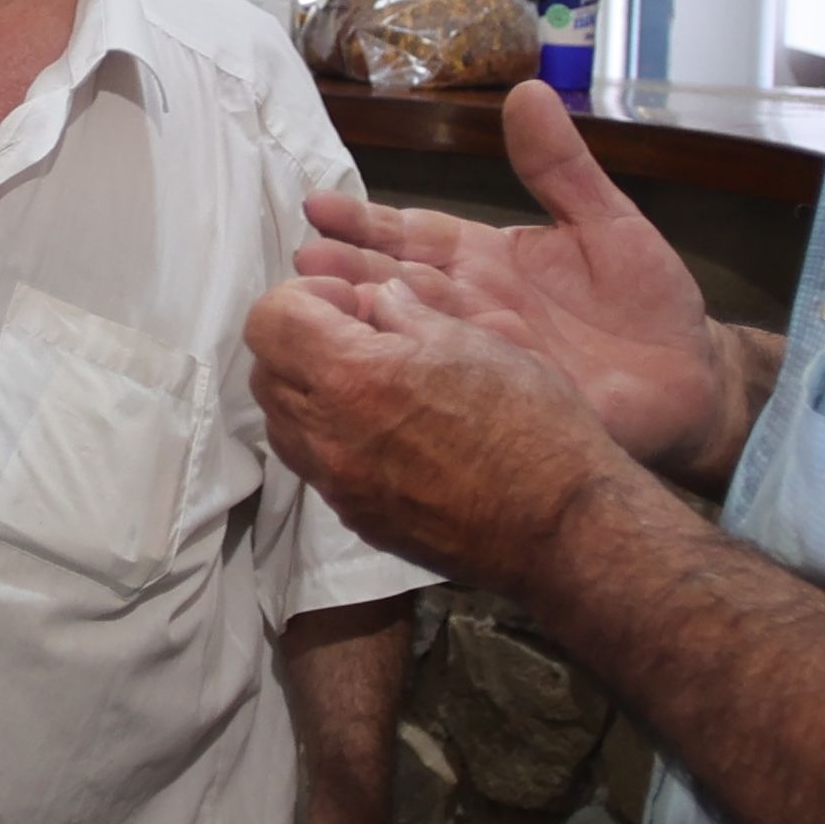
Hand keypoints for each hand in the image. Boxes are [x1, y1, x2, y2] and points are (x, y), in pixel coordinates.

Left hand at [245, 269, 632, 594]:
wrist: (560, 527)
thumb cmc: (529, 421)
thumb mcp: (473, 340)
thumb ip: (407, 312)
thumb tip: (376, 297)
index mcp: (352, 378)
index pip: (270, 320)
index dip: (303, 296)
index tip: (350, 301)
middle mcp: (327, 437)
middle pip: (265, 373)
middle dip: (300, 342)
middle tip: (359, 337)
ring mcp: (338, 486)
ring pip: (283, 423)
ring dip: (309, 392)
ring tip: (370, 386)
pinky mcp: (357, 519)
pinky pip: (317, 467)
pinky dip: (332, 437)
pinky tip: (388, 433)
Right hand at [297, 82, 767, 487]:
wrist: (693, 380)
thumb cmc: (647, 304)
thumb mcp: (607, 222)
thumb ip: (562, 168)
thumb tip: (528, 92)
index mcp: (486, 262)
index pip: (412, 236)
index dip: (366, 224)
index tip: (317, 208)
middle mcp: (472, 310)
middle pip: (396, 286)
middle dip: (348, 275)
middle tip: (303, 264)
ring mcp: (484, 358)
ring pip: (413, 337)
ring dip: (368, 326)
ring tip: (321, 310)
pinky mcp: (507, 402)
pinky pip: (456, 389)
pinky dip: (417, 379)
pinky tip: (380, 370)